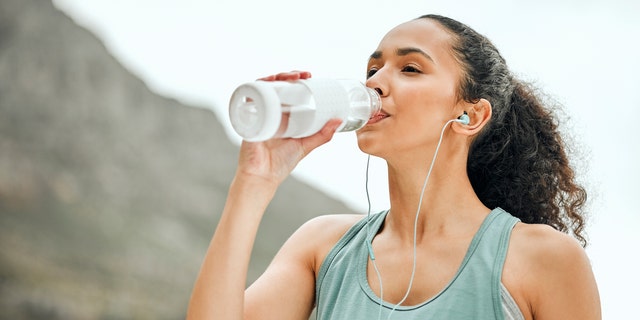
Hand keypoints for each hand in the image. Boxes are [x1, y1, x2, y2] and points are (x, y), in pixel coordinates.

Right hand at [236, 70, 338, 185]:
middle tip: (302, 74)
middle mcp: (270, 112)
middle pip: (275, 86)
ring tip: (287, 77)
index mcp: (282, 116)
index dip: (296, 80)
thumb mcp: (305, 145)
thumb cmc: (280, 163)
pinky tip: (265, 84)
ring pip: (262, 88)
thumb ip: (322, 135)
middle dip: (287, 75)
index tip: (309, 75)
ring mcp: (258, 114)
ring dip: (273, 78)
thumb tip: (338, 120)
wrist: (263, 176)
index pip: (287, 91)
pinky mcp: (248, 118)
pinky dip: (255, 88)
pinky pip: (248, 99)